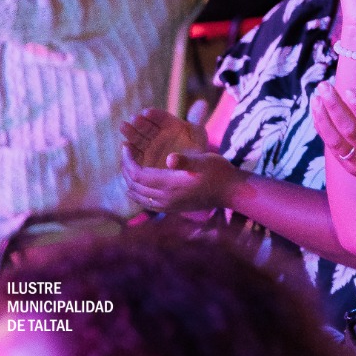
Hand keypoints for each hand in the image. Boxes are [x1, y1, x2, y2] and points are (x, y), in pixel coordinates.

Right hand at [120, 106, 208, 167]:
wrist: (190, 171)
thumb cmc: (195, 150)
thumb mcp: (197, 135)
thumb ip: (197, 118)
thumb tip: (202, 102)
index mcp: (169, 124)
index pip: (161, 117)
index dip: (154, 115)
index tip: (148, 112)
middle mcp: (156, 133)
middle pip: (146, 126)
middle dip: (140, 122)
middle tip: (134, 118)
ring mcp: (147, 146)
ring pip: (138, 138)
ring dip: (130, 132)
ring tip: (124, 126)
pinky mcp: (141, 159)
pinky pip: (134, 154)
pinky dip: (129, 150)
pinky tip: (125, 146)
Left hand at [121, 142, 242, 212]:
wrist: (231, 192)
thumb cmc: (219, 172)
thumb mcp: (204, 161)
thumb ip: (186, 160)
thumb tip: (170, 158)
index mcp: (170, 184)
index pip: (138, 174)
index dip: (128, 160)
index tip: (126, 146)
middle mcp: (166, 198)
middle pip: (134, 186)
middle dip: (125, 169)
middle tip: (126, 153)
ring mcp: (168, 206)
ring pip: (137, 196)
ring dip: (129, 181)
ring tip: (129, 165)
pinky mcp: (171, 209)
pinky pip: (146, 203)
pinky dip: (137, 192)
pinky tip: (138, 183)